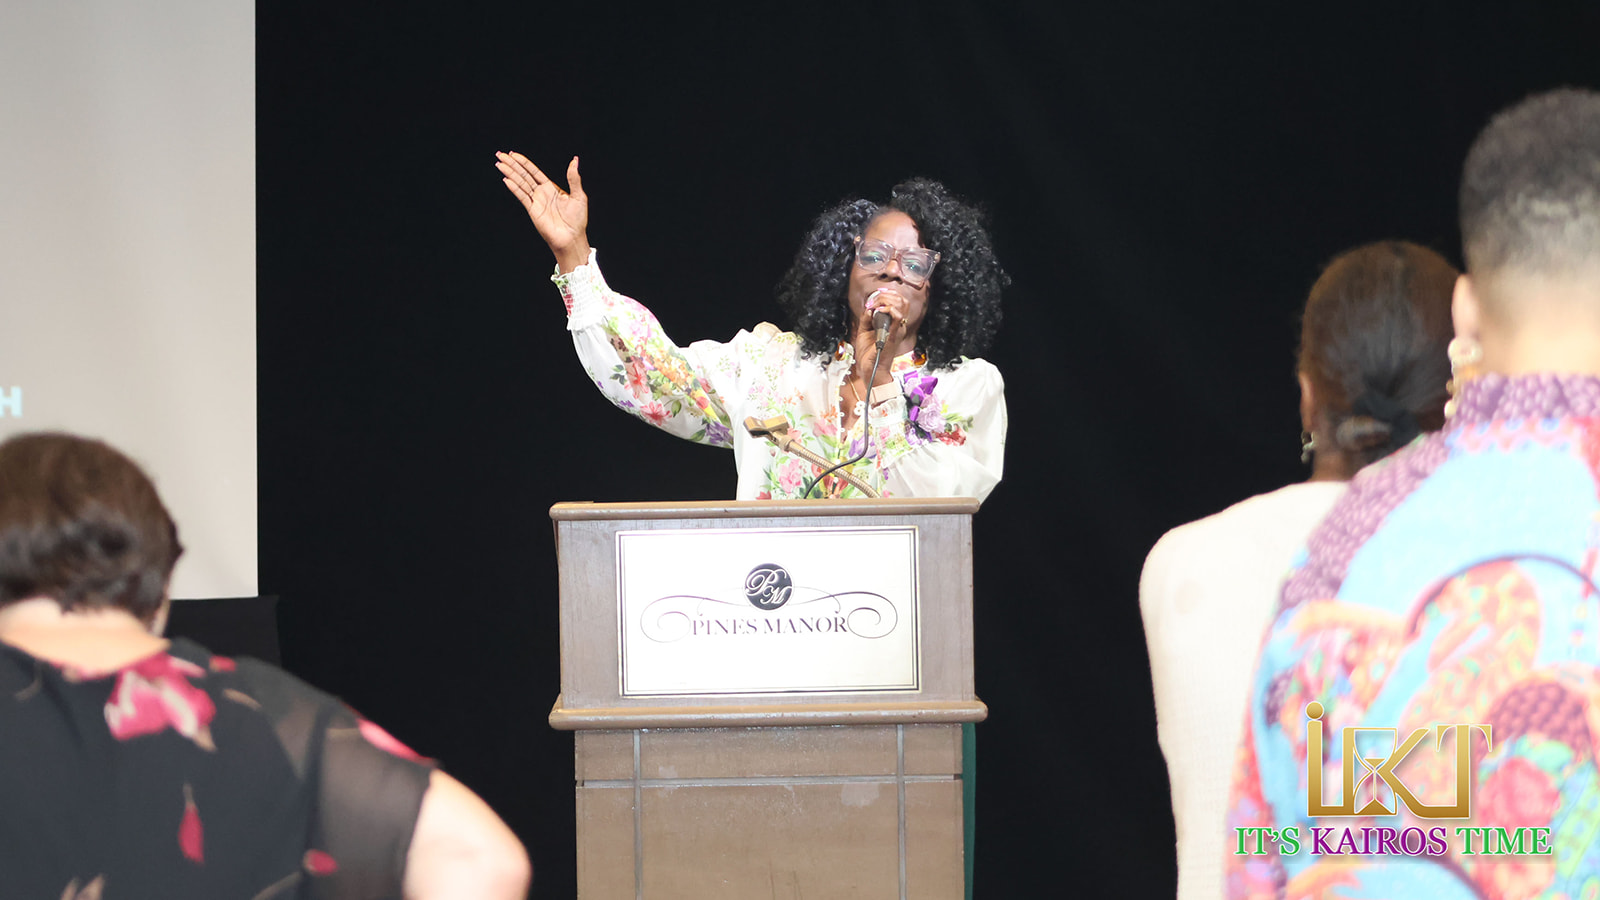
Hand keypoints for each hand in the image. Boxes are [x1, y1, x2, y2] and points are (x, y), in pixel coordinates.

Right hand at [496, 151, 590, 271]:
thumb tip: (574, 160)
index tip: (513, 154)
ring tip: (499, 164)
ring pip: (520, 183)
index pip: (534, 172)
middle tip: (500, 155)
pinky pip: (522, 197)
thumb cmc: (577, 220)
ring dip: (510, 173)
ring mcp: (536, 202)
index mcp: (551, 188)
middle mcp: (541, 193)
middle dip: (512, 165)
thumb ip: (573, 178)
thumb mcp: (579, 195)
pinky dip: (514, 188)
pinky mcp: (533, 211)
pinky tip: (506, 180)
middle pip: (523, 175)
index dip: (524, 163)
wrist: (572, 238)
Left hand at [852, 288, 909, 383]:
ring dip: (886, 300)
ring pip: (902, 304)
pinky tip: (878, 311)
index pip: (899, 301)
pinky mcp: (894, 334)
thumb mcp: (864, 331)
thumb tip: (868, 308)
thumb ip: (866, 318)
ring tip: (876, 306)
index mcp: (893, 324)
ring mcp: (897, 330)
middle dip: (886, 295)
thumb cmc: (869, 353)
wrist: (870, 369)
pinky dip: (889, 309)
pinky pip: (897, 317)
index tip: (875, 296)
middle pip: (902, 300)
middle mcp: (898, 325)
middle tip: (873, 302)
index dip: (888, 294)